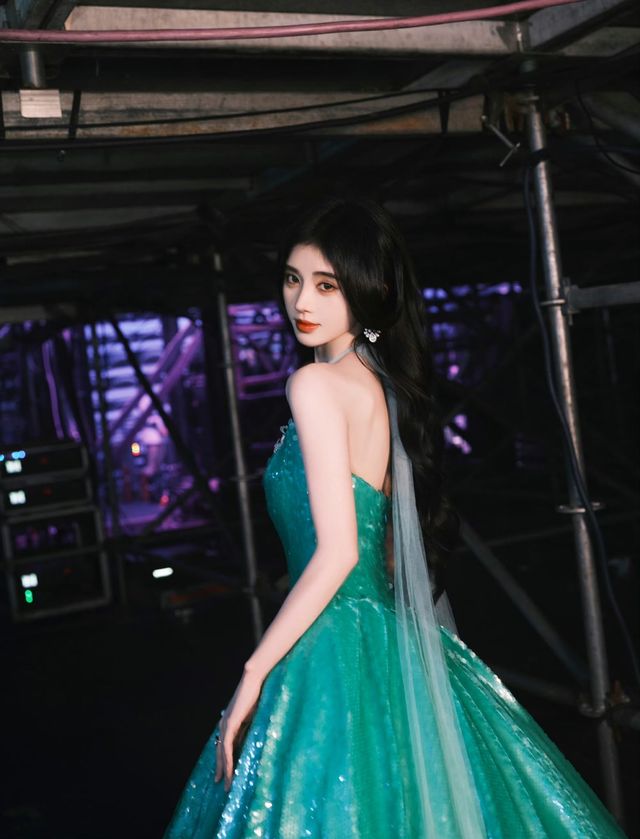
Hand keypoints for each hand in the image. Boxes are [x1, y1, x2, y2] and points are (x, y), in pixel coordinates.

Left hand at [214, 667, 262, 791]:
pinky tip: (229, 771)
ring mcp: (225, 725)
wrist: (253, 681)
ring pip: (222, 752)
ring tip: (227, 784)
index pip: (225, 746)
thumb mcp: (252, 716)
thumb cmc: (256, 695)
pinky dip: (227, 760)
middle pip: (220, 752)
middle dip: (221, 769)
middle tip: (223, 784)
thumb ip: (249, 727)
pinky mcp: (230, 725)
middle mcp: (224, 725)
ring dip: (225, 769)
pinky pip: (227, 747)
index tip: (226, 774)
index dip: (225, 761)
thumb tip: (252, 740)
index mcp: (229, 723)